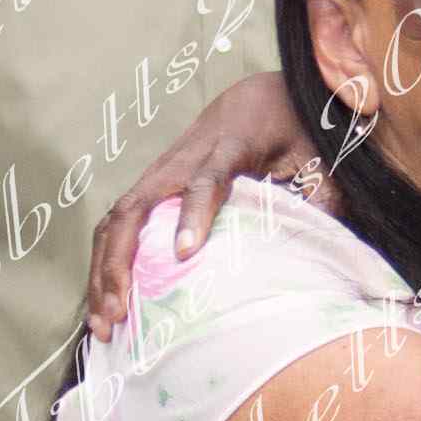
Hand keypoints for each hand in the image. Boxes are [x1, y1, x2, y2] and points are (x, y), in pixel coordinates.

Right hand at [85, 73, 314, 337]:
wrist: (263, 96)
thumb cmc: (293, 131)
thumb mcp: (316, 157)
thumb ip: (317, 198)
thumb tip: (316, 253)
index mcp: (231, 145)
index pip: (206, 179)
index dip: (194, 215)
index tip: (185, 254)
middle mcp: (183, 158)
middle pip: (137, 205)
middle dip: (120, 261)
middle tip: (121, 313)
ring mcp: (160, 171)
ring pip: (117, 218)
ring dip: (103, 270)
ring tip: (105, 324)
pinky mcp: (152, 186)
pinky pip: (117, 224)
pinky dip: (105, 264)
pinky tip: (107, 303)